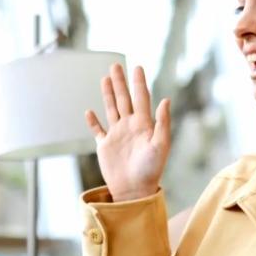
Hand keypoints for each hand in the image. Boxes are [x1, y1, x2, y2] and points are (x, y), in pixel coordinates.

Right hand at [86, 64, 170, 202]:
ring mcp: (116, 135)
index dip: (139, 83)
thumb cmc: (151, 170)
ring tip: (106, 78)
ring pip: (111, 109)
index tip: (138, 67)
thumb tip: (165, 100)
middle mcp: (129, 127)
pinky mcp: (105, 146)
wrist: (134, 190)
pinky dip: (93, 122)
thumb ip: (162, 123)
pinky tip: (89, 112)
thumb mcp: (160, 145)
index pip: (141, 98)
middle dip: (121, 82)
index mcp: (143, 125)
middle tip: (117, 65)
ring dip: (108, 94)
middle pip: (124, 99)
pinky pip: (97, 130)